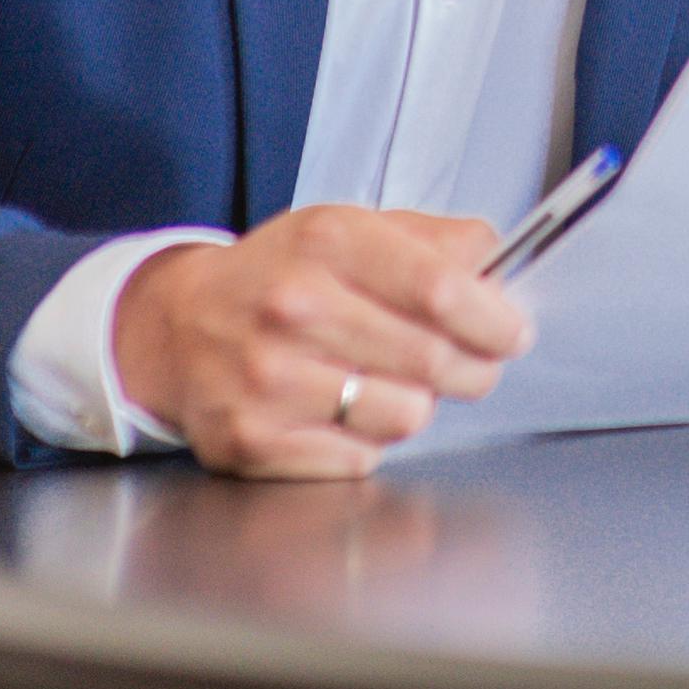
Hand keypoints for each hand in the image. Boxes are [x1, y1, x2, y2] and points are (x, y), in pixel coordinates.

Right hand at [111, 206, 530, 476]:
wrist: (176, 327)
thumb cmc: (279, 277)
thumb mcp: (349, 229)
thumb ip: (434, 240)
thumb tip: (498, 262)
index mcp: (327, 241)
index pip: (441, 290)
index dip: (493, 319)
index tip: (512, 332)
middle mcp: (293, 307)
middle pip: (431, 360)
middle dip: (472, 368)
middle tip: (471, 365)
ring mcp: (267, 379)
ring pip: (404, 416)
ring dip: (415, 405)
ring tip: (389, 383)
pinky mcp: (251, 439)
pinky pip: (358, 459)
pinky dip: (364, 441)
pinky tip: (339, 412)